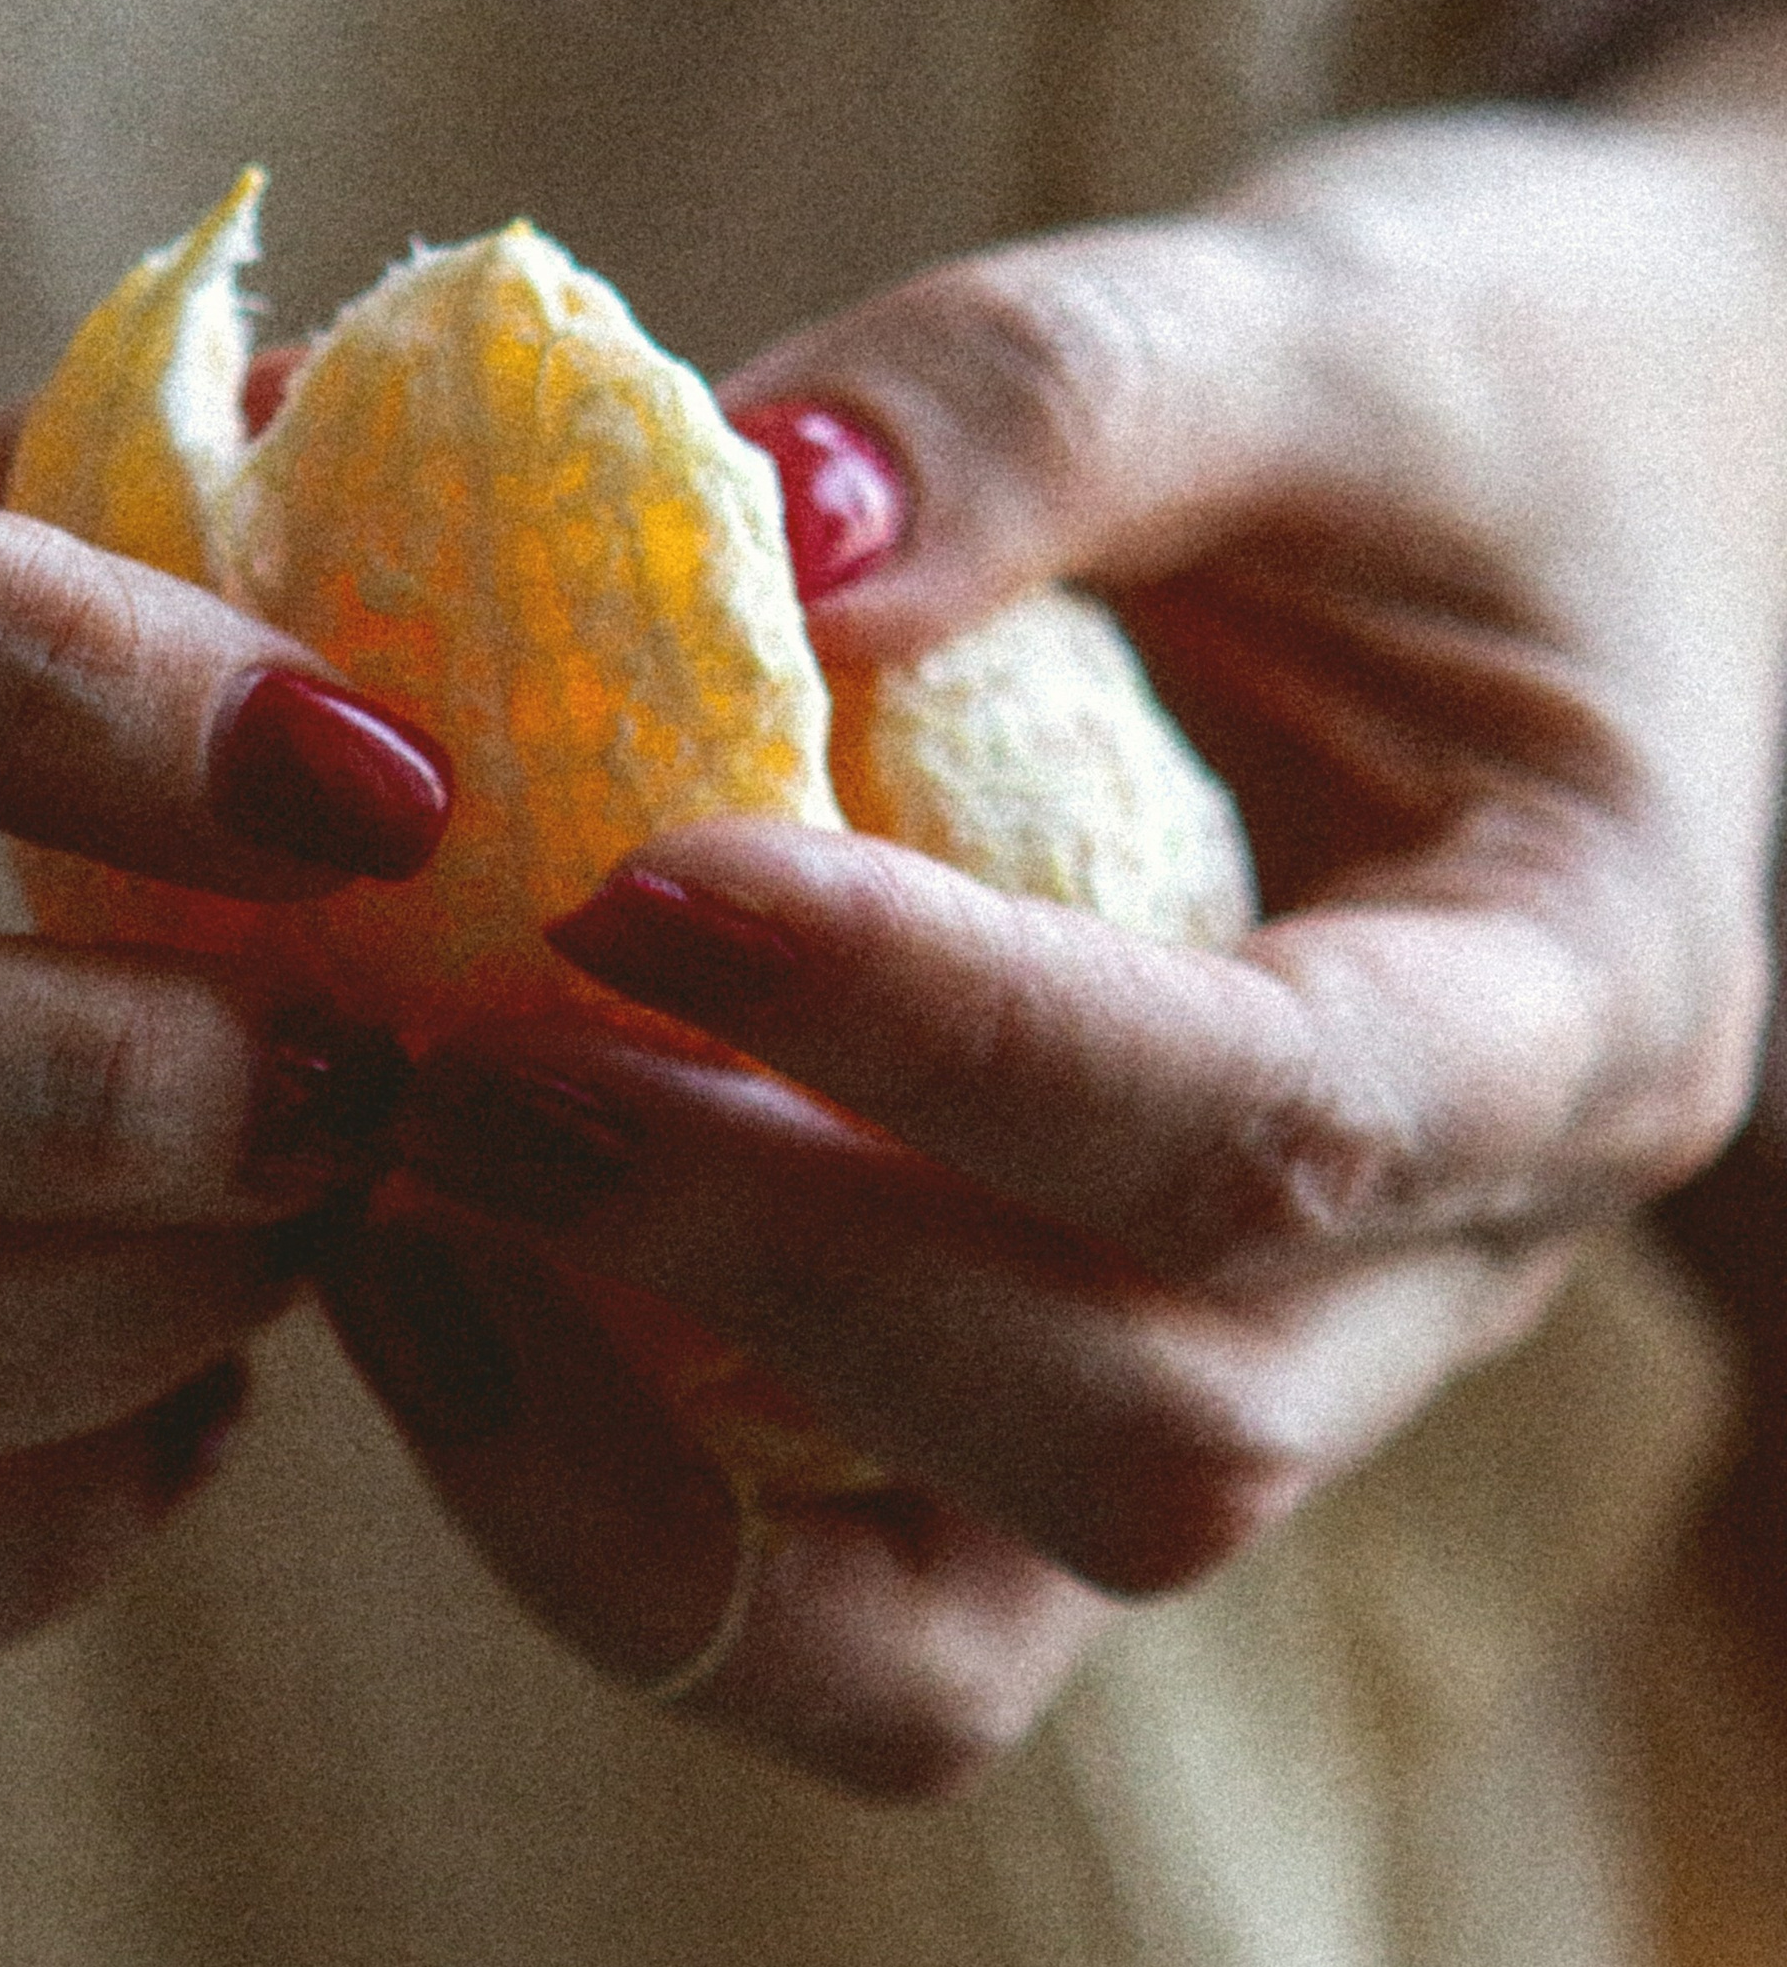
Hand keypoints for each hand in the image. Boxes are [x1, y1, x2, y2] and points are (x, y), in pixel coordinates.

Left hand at [333, 29, 1786, 1795]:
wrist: (1572, 544)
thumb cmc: (1458, 422)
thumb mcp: (1309, 331)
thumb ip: (1047, 404)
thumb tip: (740, 513)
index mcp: (1574, 1006)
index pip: (1270, 1123)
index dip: (940, 1038)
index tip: (633, 884)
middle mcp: (1432, 1276)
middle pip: (1141, 1440)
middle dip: (767, 1280)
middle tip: (456, 1072)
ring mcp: (1239, 1389)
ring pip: (959, 1635)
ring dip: (640, 1467)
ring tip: (392, 1206)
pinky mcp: (1045, 1423)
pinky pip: (833, 1600)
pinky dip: (606, 1497)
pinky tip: (424, 1270)